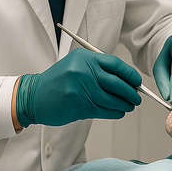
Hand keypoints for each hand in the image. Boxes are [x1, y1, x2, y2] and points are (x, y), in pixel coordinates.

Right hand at [15, 48, 141, 126]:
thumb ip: (99, 68)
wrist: (34, 96)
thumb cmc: (59, 80)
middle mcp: (83, 71)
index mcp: (85, 57)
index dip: (130, 74)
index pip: (115, 64)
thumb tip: (127, 80)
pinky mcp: (77, 105)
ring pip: (111, 99)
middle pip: (116, 83)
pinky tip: (119, 112)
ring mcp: (80, 88)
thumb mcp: (77, 64)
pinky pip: (103, 110)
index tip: (137, 81)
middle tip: (137, 97)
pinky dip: (115, 112)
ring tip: (130, 106)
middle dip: (131, 92)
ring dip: (124, 104)